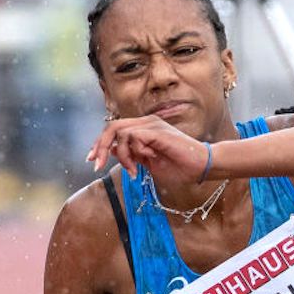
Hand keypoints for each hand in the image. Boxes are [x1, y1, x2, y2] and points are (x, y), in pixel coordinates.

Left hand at [85, 116, 209, 180]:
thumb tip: (111, 151)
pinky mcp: (157, 131)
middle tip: (95, 165)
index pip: (114, 130)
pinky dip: (134, 152)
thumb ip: (132, 155)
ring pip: (121, 133)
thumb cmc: (180, 168)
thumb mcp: (149, 164)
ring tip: (134, 170)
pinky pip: (134, 137)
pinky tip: (145, 162)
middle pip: (112, 127)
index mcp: (145, 129)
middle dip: (99, 147)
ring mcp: (152, 125)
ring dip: (122, 156)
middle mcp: (147, 122)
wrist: (202, 167)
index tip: (91, 160)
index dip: (99, 144)